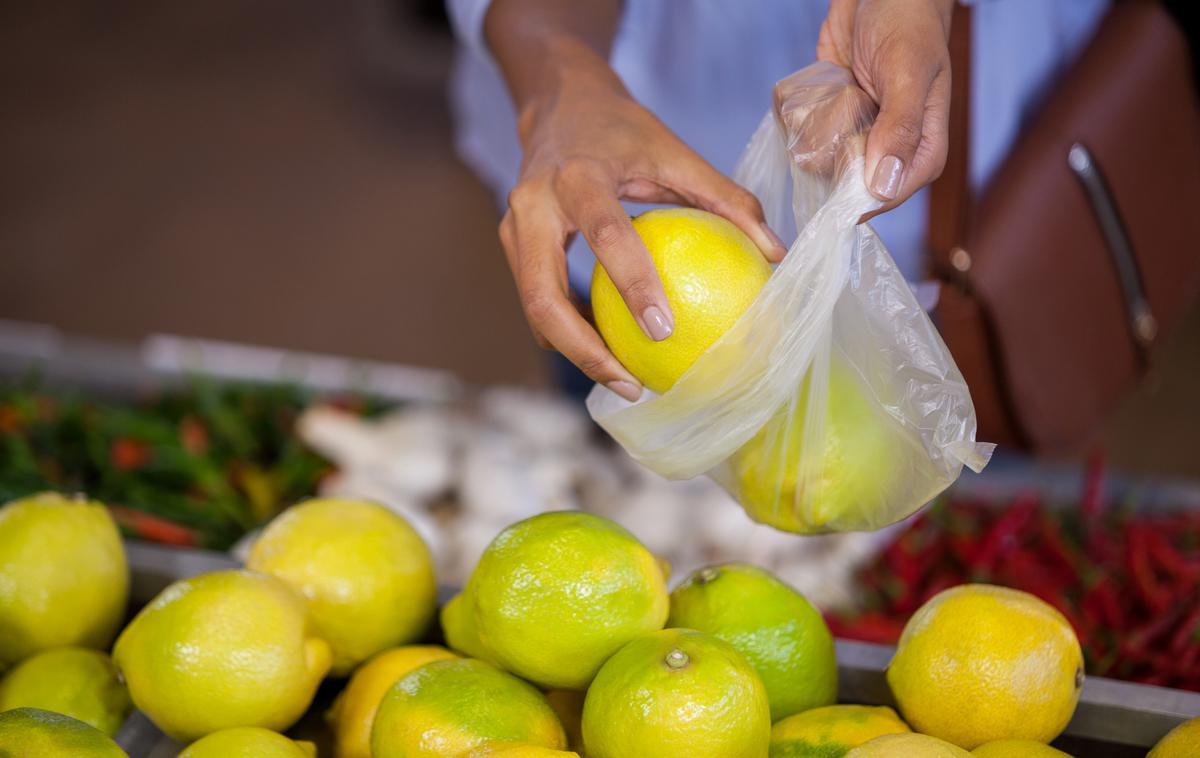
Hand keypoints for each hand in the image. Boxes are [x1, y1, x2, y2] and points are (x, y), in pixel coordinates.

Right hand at [497, 40, 786, 400]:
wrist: (558, 102)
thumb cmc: (623, 130)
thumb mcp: (674, 151)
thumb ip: (725, 198)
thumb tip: (775, 253)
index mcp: (577, 176)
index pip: (605, 236)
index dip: (633, 286)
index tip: (664, 332)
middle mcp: (533, 205)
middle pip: (543, 296)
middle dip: (584, 351)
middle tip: (631, 386)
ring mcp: (512, 228)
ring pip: (534, 308)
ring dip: (575, 351)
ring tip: (623, 381)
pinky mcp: (512, 245)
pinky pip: (538, 299)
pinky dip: (570, 330)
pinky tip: (609, 352)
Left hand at [811, 0, 954, 213]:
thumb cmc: (906, 23)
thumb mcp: (906, 72)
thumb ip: (900, 126)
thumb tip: (886, 184)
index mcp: (923, 144)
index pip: (894, 192)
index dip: (865, 201)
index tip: (835, 198)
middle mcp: (891, 146)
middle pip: (858, 187)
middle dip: (835, 176)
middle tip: (824, 145)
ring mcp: (862, 135)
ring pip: (832, 169)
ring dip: (816, 154)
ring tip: (820, 119)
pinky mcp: (837, 120)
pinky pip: (815, 143)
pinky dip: (806, 134)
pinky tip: (807, 113)